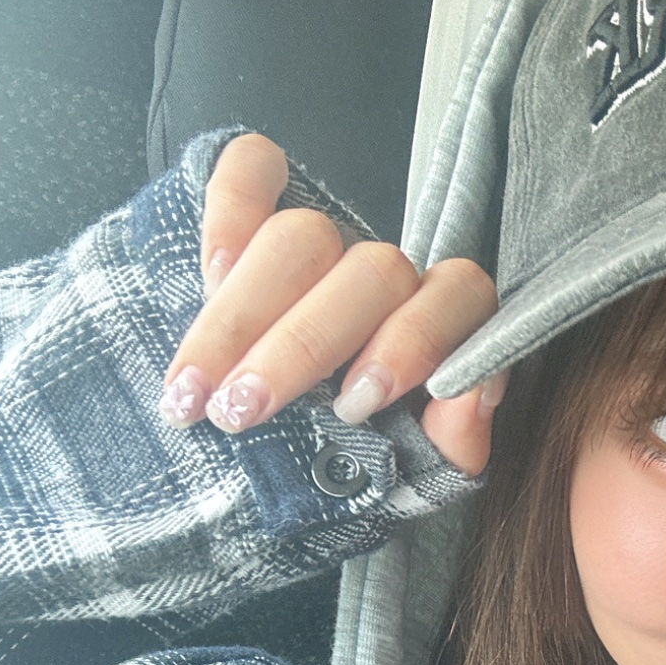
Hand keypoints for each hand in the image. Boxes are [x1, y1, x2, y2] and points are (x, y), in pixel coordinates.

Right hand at [155, 132, 507, 476]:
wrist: (266, 491)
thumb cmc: (344, 480)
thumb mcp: (407, 485)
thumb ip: (451, 447)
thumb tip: (469, 396)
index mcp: (435, 329)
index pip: (456, 294)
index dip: (411, 342)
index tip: (351, 409)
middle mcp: (385, 279)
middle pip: (369, 271)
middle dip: (300, 346)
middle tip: (241, 414)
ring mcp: (324, 246)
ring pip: (299, 237)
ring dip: (241, 315)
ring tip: (196, 391)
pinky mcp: (257, 217)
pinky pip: (250, 173)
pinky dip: (227, 210)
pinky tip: (204, 277)